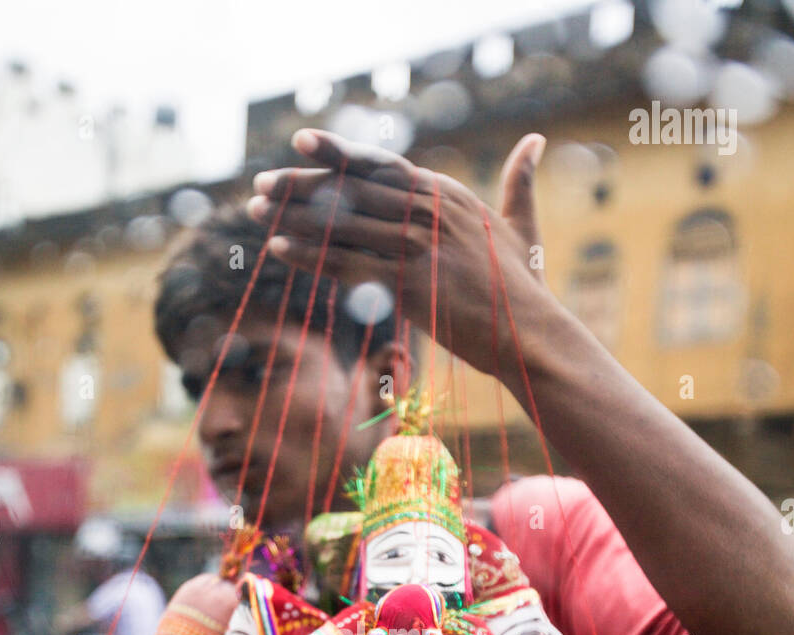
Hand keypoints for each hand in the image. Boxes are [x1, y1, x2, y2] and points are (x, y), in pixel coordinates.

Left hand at [247, 128, 551, 382]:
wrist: (530, 335)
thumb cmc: (524, 289)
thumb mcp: (523, 227)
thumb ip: (520, 182)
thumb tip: (536, 141)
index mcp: (449, 194)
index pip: (381, 166)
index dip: (338, 153)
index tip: (301, 142)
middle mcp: (430, 211)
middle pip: (353, 191)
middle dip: (302, 185)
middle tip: (262, 182)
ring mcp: (418, 245)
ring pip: (343, 224)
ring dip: (294, 218)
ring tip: (257, 212)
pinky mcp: (408, 282)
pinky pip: (346, 264)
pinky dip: (310, 255)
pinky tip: (279, 249)